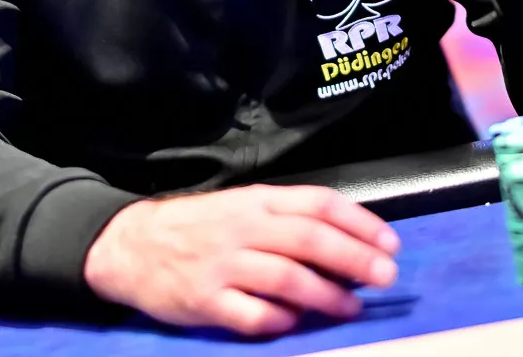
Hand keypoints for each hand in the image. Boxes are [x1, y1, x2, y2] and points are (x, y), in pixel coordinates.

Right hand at [84, 185, 400, 336]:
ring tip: (352, 307)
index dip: (360, 222)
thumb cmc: (200, 226)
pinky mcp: (205, 300)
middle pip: (310, 240)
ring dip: (327, 295)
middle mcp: (244, 228)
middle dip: (355, 258)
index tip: (390, 242)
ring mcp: (224, 265)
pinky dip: (279, 320)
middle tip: (385, 275)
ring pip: (287, 278)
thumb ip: (288, 219)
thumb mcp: (243, 206)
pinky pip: (251, 314)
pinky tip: (294, 323)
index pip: (319, 203)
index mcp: (258, 200)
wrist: (132, 244)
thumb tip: (347, 242)